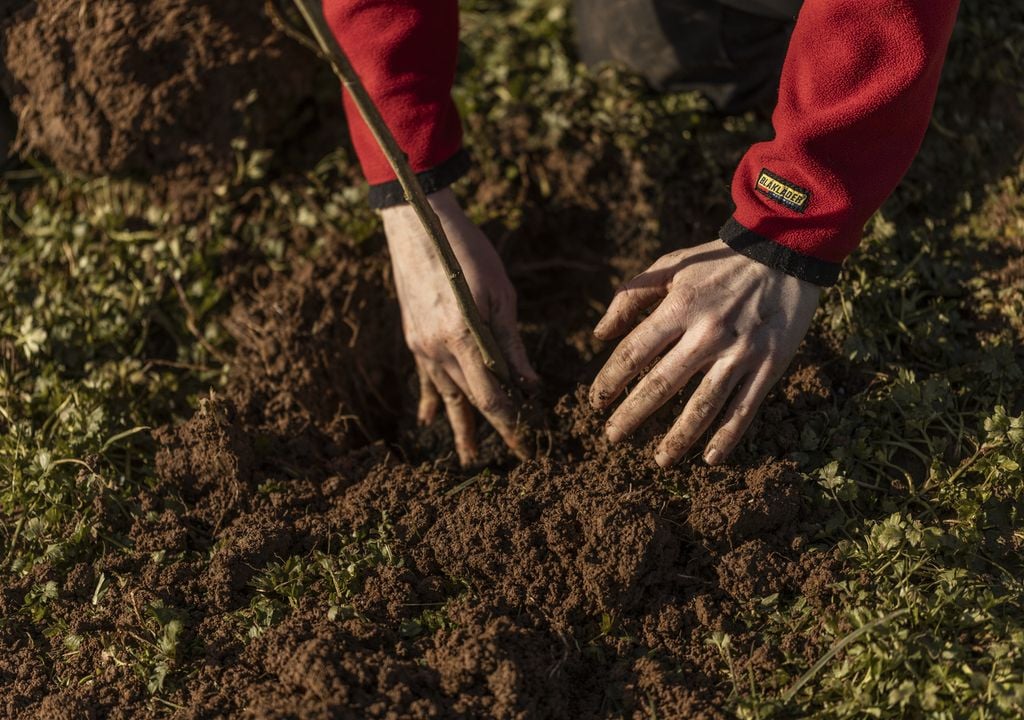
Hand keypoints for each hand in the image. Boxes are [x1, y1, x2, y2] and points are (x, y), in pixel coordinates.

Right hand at [381, 188, 537, 465]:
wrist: (416, 223)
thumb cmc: (467, 253)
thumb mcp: (500, 295)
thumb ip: (511, 344)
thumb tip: (530, 385)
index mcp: (461, 339)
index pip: (490, 396)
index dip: (510, 422)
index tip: (528, 443)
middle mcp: (436, 350)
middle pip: (470, 401)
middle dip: (493, 429)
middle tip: (515, 457)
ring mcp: (421, 346)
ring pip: (446, 395)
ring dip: (459, 426)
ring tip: (468, 458)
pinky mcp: (413, 337)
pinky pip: (425, 378)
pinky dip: (431, 401)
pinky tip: (429, 420)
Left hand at [589, 240, 820, 465]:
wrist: (785, 253)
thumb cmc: (718, 263)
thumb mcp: (671, 265)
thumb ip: (631, 296)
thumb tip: (600, 334)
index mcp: (680, 307)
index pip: (634, 352)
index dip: (610, 380)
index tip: (595, 401)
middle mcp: (708, 333)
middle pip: (662, 384)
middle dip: (632, 414)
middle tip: (612, 436)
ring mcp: (740, 352)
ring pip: (703, 406)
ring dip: (678, 438)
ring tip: (659, 461)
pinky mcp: (769, 365)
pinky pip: (745, 409)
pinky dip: (727, 437)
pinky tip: (711, 459)